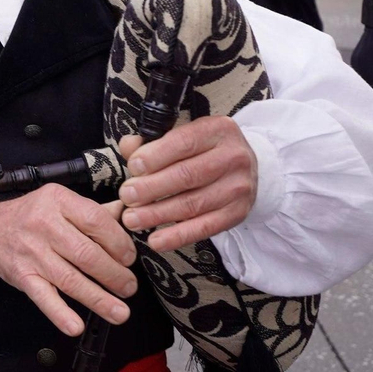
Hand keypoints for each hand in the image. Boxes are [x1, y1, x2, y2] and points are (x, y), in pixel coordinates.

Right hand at [0, 186, 136, 336]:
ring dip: (99, 299)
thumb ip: (94, 211)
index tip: (129, 258)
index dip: (119, 243)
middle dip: (114, 275)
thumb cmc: (30, 217)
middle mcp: (44, 224)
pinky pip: (43, 297)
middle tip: (128, 287)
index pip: (96, 221)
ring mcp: (31, 252)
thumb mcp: (59, 202)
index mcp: (58, 201)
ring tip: (120, 312)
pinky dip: (60, 313)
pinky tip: (75, 325)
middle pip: (86, 254)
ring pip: (70, 279)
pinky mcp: (22, 275)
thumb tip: (129, 216)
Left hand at [117, 115, 257, 251]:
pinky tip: (156, 240)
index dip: (155, 156)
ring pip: (193, 204)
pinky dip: (177, 236)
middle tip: (127, 196)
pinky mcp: (237, 213)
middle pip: (187, 175)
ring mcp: (238, 187)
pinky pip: (204, 228)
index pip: (184, 142)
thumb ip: (154, 141)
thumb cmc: (205, 150)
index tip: (133, 168)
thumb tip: (129, 146)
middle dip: (151, 188)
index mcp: (217, 130)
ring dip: (157, 214)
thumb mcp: (184, 136)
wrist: (245, 167)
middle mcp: (232, 157)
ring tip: (132, 219)